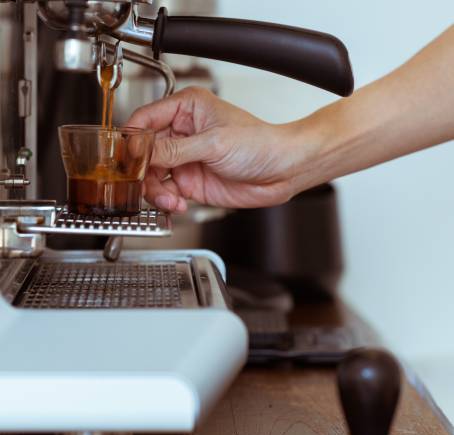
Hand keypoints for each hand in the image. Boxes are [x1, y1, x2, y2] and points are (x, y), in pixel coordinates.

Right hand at [126, 87, 301, 211]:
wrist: (282, 171)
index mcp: (187, 109)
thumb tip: (142, 151)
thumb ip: (174, 150)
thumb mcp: (214, 143)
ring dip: (155, 190)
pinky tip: (178, 204)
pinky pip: (167, 192)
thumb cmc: (259, 144)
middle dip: (143, 171)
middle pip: (145, 151)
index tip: (126, 158)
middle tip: (144, 184)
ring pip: (153, 175)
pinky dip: (167, 201)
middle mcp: (183, 133)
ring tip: (169, 199)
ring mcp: (186, 159)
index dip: (132, 139)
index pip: (145, 119)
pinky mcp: (191, 181)